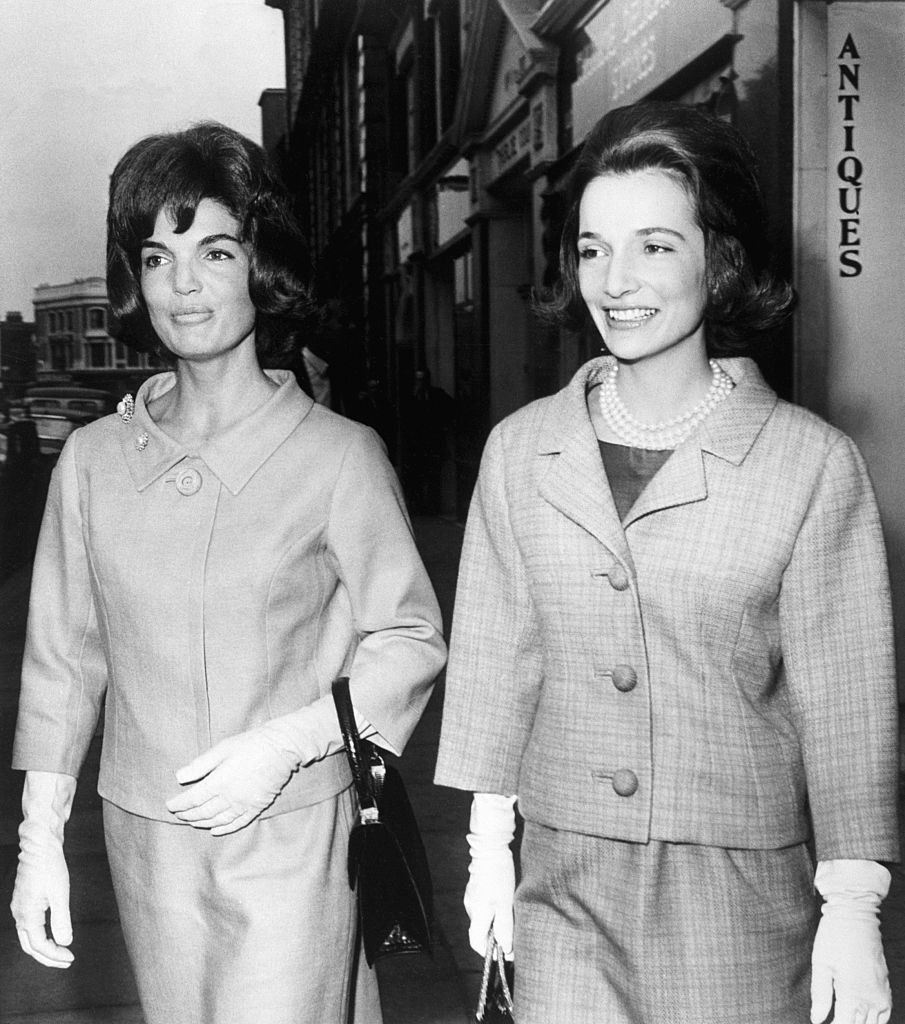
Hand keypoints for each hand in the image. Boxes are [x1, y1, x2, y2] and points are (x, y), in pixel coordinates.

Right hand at [10, 772, 75, 967]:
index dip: (54, 956)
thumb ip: (61, 919)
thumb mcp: (60, 893)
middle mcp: (19, 914)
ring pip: (27, 938)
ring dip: (44, 948)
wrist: (39, 845)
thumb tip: (65, 943)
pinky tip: (53, 935)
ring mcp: (19, 908)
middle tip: (66, 961)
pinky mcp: (23, 902)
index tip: (70, 958)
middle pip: (30, 946)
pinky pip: (29, 927)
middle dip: (47, 957)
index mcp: (26, 914)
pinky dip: (40, 936)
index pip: (38, 946)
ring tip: (61, 953)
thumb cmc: (50, 866)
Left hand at [166, 725, 301, 834]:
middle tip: (178, 814)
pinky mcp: (257, 807)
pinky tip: (215, 830)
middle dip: (187, 815)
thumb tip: (179, 777)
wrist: (282, 747)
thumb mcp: (223, 748)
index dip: (179, 804)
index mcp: (220, 782)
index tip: (169, 805)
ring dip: (202, 823)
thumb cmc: (251, 744)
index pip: (193, 799)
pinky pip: (237, 823)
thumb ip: (200, 765)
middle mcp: (231, 798)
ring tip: (192, 822)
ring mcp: (245, 805)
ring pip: (218, 820)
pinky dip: (224, 829)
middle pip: (203, 812)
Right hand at [464, 793, 516, 957]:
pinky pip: (483, 907)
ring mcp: (471, 896)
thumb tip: (506, 950)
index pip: (476, 943)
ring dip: (495, 923)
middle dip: (495, 938)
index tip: (504, 953)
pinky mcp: (475, 888)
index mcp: (477, 913)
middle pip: (480, 932)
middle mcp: (470, 907)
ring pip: (482, 919)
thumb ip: (504, 928)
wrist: (491, 847)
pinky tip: (504, 902)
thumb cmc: (500, 875)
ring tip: (511, 915)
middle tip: (513, 935)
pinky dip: (492, 911)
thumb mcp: (506, 903)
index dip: (489, 952)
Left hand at [811, 910, 890, 1023]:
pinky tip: (862, 1018)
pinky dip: (874, 1021)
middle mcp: (871, 998)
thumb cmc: (834, 937)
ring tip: (844, 1018)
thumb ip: (820, 995)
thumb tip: (817, 1019)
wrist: (856, 915)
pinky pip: (885, 1015)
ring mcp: (881, 994)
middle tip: (832, 1019)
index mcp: (852, 994)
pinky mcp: (886, 988)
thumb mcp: (821, 964)